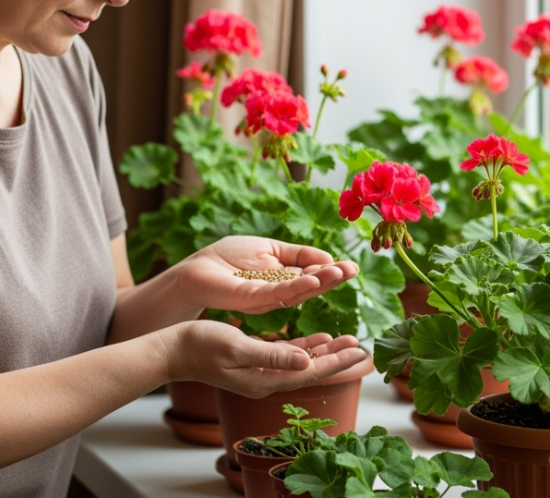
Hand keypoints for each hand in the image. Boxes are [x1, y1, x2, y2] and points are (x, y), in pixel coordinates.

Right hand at [166, 320, 370, 397]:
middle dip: (337, 358)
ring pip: (302, 362)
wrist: (173, 350)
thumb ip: (272, 356)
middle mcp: (266, 380)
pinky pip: (287, 356)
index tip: (360, 351)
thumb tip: (305, 361)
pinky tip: (317, 339)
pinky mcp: (252, 362)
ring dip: (325, 352)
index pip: (310, 372)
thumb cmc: (201, 346)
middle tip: (363, 347)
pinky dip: (304, 347)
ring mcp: (259, 373)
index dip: (337, 362)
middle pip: (311, 370)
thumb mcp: (238, 347)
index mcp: (265, 379)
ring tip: (348, 341)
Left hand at [175, 235, 358, 313]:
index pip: (313, 277)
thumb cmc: (228, 258)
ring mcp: (265, 299)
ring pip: (298, 292)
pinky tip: (313, 279)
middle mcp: (278, 294)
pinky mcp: (249, 297)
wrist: (196, 268)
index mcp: (284, 281)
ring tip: (339, 272)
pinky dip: (296, 286)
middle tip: (353, 271)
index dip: (331, 273)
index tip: (351, 267)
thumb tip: (328, 258)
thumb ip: (297, 255)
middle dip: (332, 279)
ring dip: (320, 282)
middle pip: (310, 288)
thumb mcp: (270, 250)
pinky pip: (276, 293)